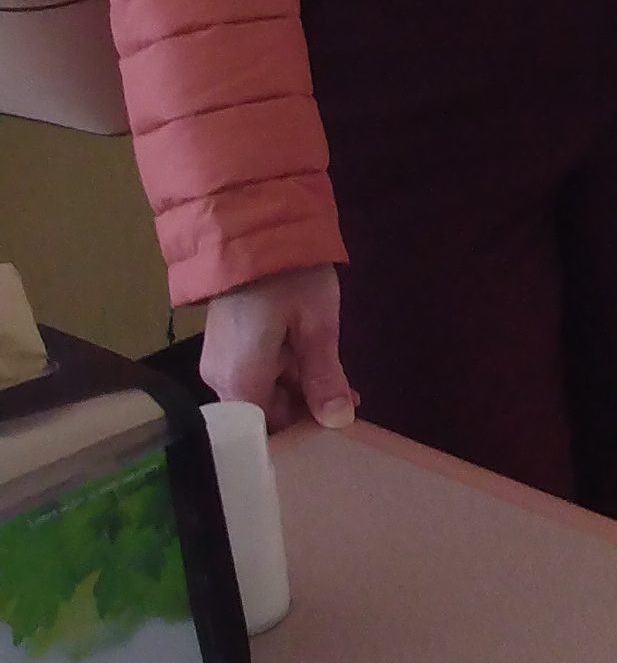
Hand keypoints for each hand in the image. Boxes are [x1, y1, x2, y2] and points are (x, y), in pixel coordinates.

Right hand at [198, 267, 352, 432]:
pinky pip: (255, 371)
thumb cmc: (289, 280)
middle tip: (348, 402)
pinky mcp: (226, 343)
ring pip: (262, 391)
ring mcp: (220, 360)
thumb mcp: (317, 328)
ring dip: (299, 389)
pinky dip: (285, 371)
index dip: (302, 433)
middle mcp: (221, 378)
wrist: (253, 229)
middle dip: (306, 410)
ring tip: (344, 386)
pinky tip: (316, 364)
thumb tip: (339, 421)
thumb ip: (325, 377)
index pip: (267, 431)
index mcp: (240, 381)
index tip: (336, 429)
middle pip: (263, 412)